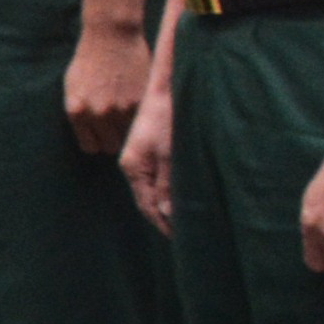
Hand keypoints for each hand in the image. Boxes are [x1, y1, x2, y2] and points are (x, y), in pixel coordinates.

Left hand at [65, 18, 151, 161]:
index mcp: (77, 111)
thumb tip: (90, 137)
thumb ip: (79, 113)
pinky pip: (144, 122)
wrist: (111, 34)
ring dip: (130, 129)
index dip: (97, 141)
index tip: (101, 134)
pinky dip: (142, 116)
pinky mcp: (142, 100)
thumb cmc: (88, 60)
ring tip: (128, 114)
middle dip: (114, 138)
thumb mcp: (72, 87)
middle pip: (111, 147)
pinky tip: (138, 104)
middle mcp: (98, 113)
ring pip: (130, 137)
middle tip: (117, 126)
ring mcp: (122, 108)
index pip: (90, 147)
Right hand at [122, 77, 176, 232]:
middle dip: (165, 217)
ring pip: (153, 188)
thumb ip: (169, 185)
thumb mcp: (172, 153)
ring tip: (188, 218)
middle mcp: (133, 164)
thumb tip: (167, 215)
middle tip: (189, 234)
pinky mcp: (150, 149)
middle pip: (148, 199)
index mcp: (133, 167)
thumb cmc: (170, 116)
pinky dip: (169, 189)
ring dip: (169, 203)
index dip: (163, 224)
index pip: (147, 206)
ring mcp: (140, 156)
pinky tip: (182, 194)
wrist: (167, 84)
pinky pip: (157, 177)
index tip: (182, 239)